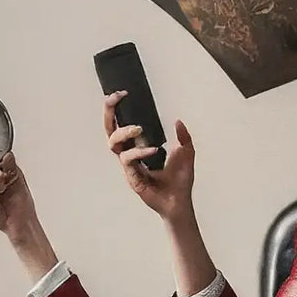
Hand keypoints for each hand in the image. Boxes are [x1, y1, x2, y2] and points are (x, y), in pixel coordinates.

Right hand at [103, 92, 195, 223]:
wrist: (181, 202)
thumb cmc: (180, 181)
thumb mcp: (187, 154)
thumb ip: (184, 138)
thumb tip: (178, 121)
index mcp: (139, 147)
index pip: (121, 125)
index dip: (117, 109)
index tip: (122, 94)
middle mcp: (130, 155)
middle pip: (109, 130)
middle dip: (109, 112)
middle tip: (115, 98)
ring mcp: (129, 167)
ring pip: (114, 144)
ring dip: (124, 133)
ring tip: (139, 129)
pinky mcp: (132, 177)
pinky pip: (128, 160)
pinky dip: (140, 152)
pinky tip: (155, 150)